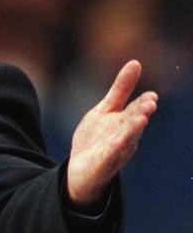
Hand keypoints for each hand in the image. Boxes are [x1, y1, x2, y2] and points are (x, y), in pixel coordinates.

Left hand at [66, 60, 157, 206]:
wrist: (80, 170)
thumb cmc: (96, 138)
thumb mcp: (106, 110)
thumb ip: (120, 89)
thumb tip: (136, 62)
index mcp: (125, 122)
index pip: (136, 110)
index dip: (143, 103)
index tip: (151, 96)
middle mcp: (124, 136)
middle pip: (134, 123)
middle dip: (141, 114)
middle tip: (150, 104)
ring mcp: (115, 151)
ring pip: (126, 139)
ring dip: (133, 130)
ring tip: (142, 120)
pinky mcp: (103, 164)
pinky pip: (110, 155)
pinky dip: (115, 148)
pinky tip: (118, 141)